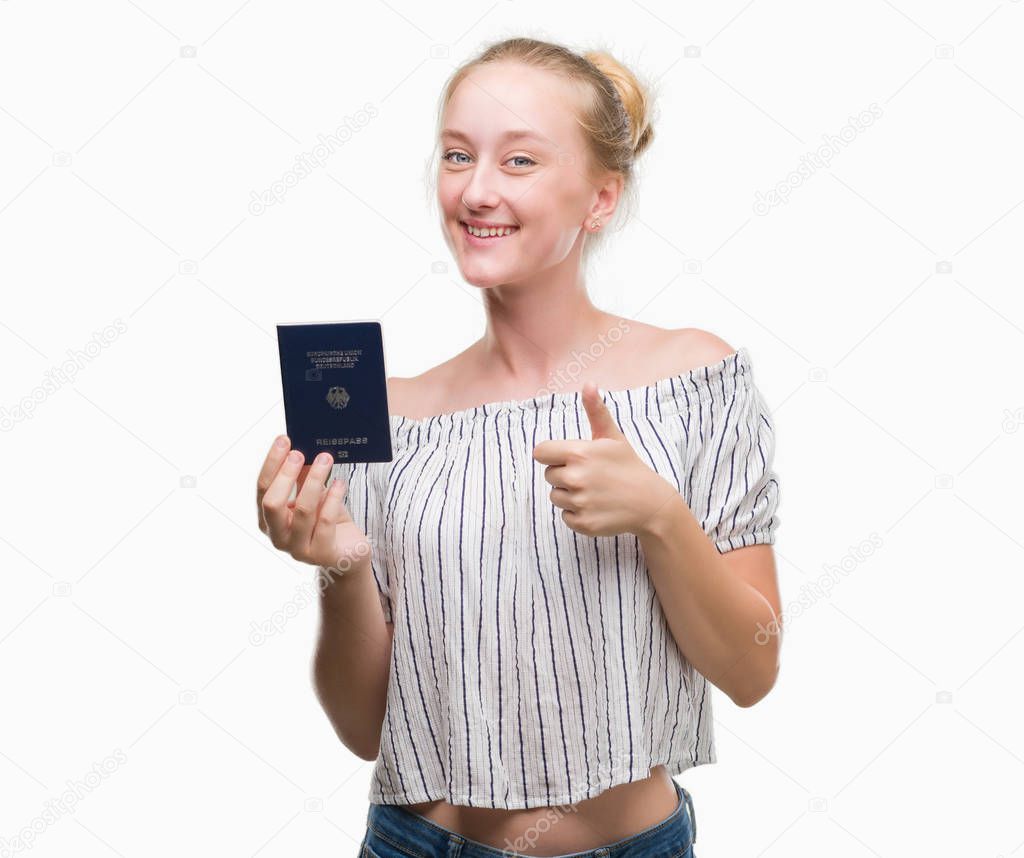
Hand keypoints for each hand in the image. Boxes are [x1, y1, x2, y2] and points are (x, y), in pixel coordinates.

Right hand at [256, 436, 372, 573]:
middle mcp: (278, 536)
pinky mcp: (322, 554)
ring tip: (326, 460)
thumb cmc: (326, 520)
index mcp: (268, 520)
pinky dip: (333, 498)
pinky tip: (340, 484)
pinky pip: (325, 522)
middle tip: (301, 453)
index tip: (284, 440)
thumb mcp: (312, 495)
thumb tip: (301, 446)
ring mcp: (298, 549)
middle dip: (286, 474)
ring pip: (302, 510)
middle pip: (272, 503)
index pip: (263, 489)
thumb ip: (302, 476)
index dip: (272, 463)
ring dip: (314, 480)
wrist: (347, 550)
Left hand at [532, 382, 678, 537]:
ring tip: (594, 491)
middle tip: (590, 475)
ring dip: (569, 494)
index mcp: (579, 454)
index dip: (552, 454)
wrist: (650, 502)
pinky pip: (565, 516)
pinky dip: (577, 513)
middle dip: (564, 474)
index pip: (540, 453)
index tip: (569, 457)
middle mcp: (576, 478)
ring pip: (555, 496)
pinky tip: (596, 506)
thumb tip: (589, 384)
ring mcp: (579, 502)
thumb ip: (596, 411)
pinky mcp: (582, 523)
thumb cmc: (628, 466)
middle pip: (548, 475)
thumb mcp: (613, 436)